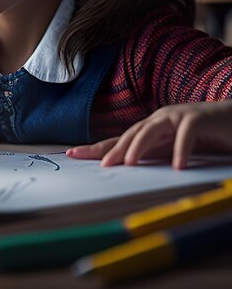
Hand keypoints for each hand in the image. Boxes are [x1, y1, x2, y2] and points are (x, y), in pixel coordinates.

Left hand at [66, 100, 231, 169]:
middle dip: (112, 149)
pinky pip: (186, 134)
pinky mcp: (197, 119)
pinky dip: (181, 149)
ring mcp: (176, 116)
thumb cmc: (200, 138)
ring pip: (151, 130)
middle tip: (102, 166)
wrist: (231, 122)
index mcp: (149, 130)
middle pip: (129, 134)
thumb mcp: (170, 152)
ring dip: (138, 147)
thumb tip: (123, 172)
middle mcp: (157, 120)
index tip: (71, 155)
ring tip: (128, 163)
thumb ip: (151, 158)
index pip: (117, 140)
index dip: (95, 147)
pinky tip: (177, 166)